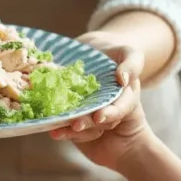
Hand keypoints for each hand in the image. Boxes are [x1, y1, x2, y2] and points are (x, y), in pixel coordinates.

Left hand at [51, 31, 151, 170]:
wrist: (96, 49)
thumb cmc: (117, 52)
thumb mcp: (130, 54)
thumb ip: (131, 66)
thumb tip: (122, 79)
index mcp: (124, 98)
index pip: (119, 109)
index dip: (110, 114)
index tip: (99, 116)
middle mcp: (108, 107)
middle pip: (99, 120)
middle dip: (87, 123)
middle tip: (75, 125)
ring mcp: (90, 109)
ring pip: (83, 124)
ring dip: (70, 129)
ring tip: (57, 131)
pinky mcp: (75, 108)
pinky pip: (69, 118)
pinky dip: (60, 122)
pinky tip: (49, 124)